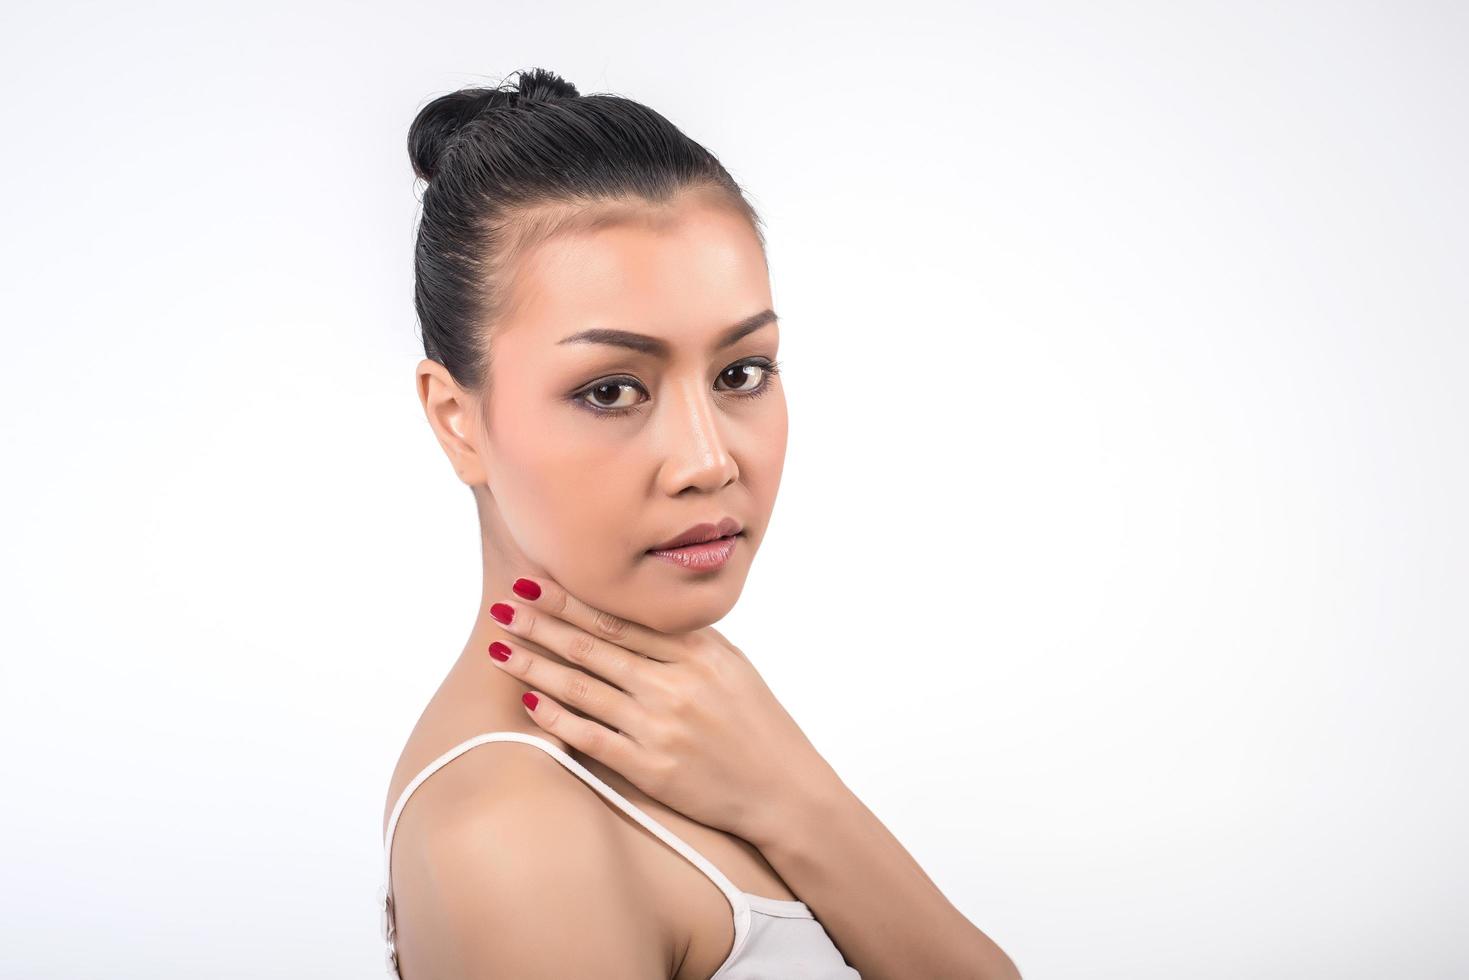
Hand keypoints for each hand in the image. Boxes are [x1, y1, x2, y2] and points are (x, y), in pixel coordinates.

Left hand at [484, 575, 836, 845]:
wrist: (784, 790)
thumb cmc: (757, 725)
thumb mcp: (732, 667)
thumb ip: (686, 640)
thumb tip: (638, 612)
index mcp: (697, 652)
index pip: (619, 619)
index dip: (570, 600)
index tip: (534, 583)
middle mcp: (675, 684)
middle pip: (593, 647)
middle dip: (541, 625)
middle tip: (502, 607)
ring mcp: (661, 726)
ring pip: (583, 688)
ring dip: (535, 666)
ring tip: (500, 649)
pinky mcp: (651, 767)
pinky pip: (590, 737)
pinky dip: (556, 717)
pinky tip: (528, 701)